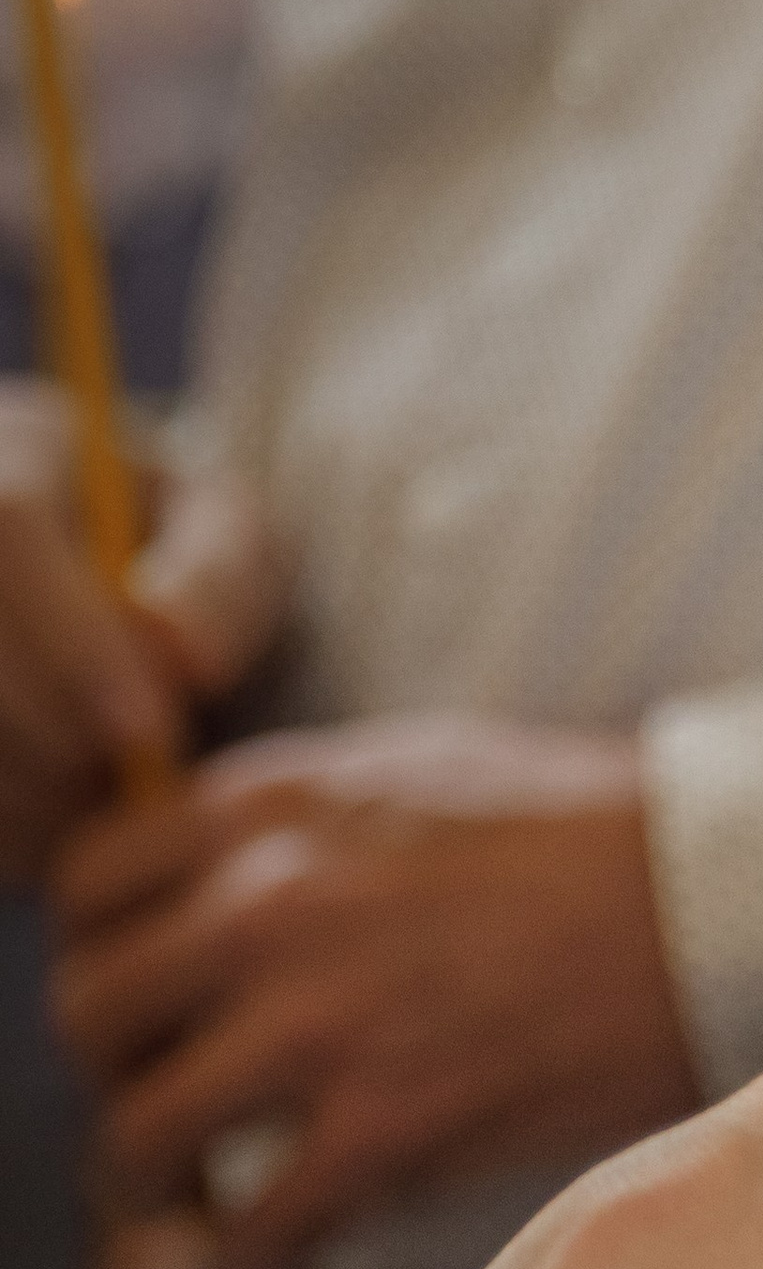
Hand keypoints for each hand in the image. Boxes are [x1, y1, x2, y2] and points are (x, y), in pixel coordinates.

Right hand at [0, 382, 281, 879]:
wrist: (124, 583)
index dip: (74, 643)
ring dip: (24, 789)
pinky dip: (0, 825)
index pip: (6, 522)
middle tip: (132, 786)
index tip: (150, 734)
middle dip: (53, 732)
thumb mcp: (233, 542)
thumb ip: (222, 579)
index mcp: (15, 439)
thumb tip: (176, 648)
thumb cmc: (187, 557)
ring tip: (102, 807)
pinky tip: (53, 828)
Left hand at [50, 713, 699, 1268]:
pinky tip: (278, 1253)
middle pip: (90, 1015)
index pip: (85, 889)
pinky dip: (249, 1258)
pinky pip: (254, 1226)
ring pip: (141, 1133)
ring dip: (159, 1180)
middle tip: (167, 1102)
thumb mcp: (410, 769)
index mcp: (263, 807)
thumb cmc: (589, 832)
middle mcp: (262, 906)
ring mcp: (318, 1022)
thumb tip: (223, 882)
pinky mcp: (388, 1125)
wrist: (712, 900)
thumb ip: (296, 822)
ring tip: (198, 1198)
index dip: (102, 953)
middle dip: (118, 1071)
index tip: (140, 997)